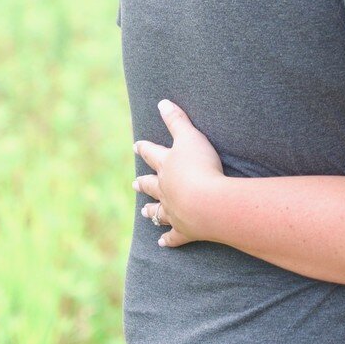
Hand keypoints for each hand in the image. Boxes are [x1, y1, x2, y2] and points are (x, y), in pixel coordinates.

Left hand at [133, 99, 225, 247]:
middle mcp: (165, 189)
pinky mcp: (185, 230)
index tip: (136, 145)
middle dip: (144, 183)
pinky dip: (168, 239)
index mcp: (167, 166)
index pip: (152, 154)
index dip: (145, 148)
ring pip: (158, 211)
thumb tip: (162, 101)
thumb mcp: (191, 137)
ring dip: (151, 211)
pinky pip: (173, 236)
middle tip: (135, 183)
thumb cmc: (201, 166)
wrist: (209, 202)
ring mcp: (173, 211)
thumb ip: (177, 120)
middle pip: (151, 185)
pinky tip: (162, 242)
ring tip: (144, 213)